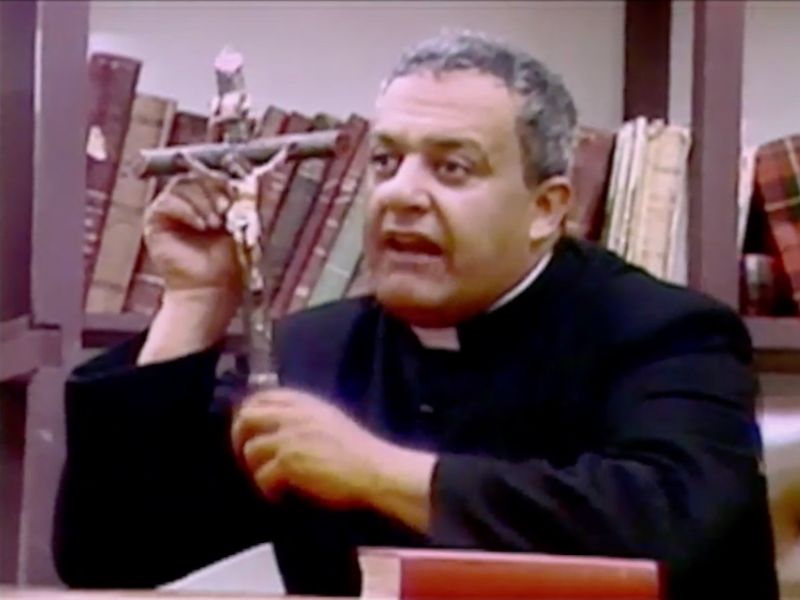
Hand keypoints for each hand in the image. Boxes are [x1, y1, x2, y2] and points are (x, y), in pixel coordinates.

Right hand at [144, 173, 239, 296]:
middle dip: (212, 189)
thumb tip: (239, 180)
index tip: (234, 191)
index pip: (210, 175)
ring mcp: (170, 211)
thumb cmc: (227, 261)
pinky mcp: (155, 221)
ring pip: (181, 187)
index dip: (221, 179)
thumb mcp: (237, 224)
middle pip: (194, 177)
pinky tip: (201, 226)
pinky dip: (186, 210)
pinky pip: (167, 203)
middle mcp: (187, 202)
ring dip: (201, 202)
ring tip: (214, 223)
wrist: (212, 287)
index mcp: (207, 200)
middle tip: (225, 208)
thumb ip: (235, 200)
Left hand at [230, 388, 389, 508]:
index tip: (251, 434)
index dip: (249, 415)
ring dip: (256, 470)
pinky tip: (284, 497)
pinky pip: (262, 477)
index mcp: (303, 402)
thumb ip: (301, 417)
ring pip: (251, 450)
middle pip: (246, 418)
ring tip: (273, 483)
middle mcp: (293, 414)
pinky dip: (269, 491)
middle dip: (240, 440)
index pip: (260, 397)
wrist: (376, 470)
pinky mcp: (289, 463)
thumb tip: (273, 428)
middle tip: (250, 461)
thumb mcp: (328, 420)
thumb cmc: (358, 451)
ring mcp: (289, 437)